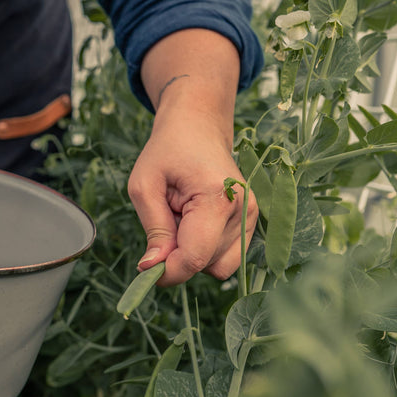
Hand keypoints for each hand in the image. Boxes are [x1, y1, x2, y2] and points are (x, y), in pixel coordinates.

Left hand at [130, 28, 256, 286]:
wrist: (197, 125)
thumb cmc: (167, 150)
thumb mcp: (144, 184)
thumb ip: (153, 228)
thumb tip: (153, 269)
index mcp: (219, 198)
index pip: (196, 257)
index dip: (169, 271)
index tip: (146, 268)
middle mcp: (243, 211)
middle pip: (206, 265)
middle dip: (178, 255)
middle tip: (164, 220)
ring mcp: (251, 217)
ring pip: (217, 266)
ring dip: (192, 251)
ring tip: (180, 217)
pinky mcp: (250, 222)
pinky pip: (225, 257)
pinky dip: (205, 248)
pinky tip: (194, 222)